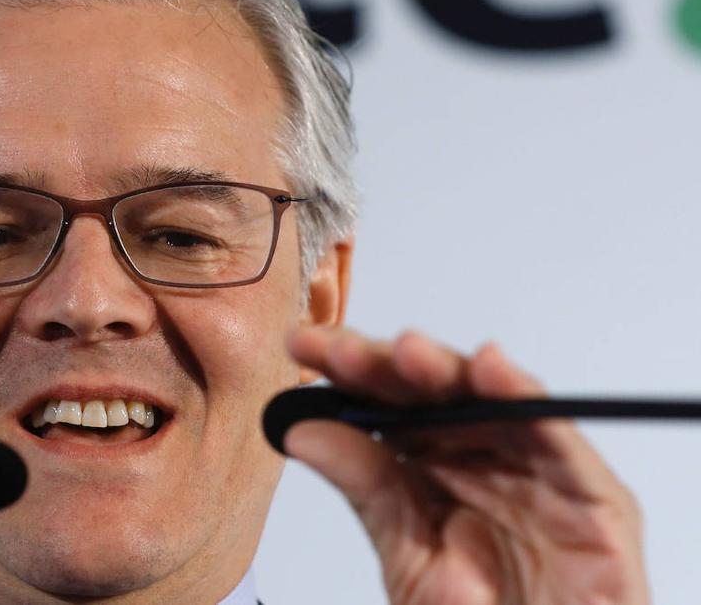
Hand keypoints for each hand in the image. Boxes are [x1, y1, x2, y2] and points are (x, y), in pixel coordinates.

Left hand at [285, 327, 649, 604]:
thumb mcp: (405, 552)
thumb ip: (364, 487)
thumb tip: (303, 429)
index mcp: (435, 464)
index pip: (388, 401)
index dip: (348, 369)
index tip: (302, 345)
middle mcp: (487, 456)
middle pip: (437, 390)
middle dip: (389, 364)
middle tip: (344, 351)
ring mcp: (540, 473)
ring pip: (494, 399)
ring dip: (449, 371)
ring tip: (408, 353)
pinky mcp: (595, 500)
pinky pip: (559, 440)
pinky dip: (526, 399)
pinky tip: (490, 369)